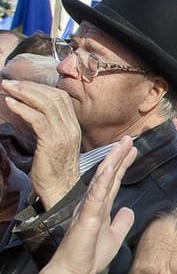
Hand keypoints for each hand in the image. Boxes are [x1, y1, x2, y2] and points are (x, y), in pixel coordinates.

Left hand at [1, 79, 82, 208]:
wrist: (60, 190)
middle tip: (9, 83)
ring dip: (24, 93)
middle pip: (54, 97)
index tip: (21, 86)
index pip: (60, 98)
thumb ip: (46, 127)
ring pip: (46, 104)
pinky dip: (22, 108)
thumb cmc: (53, 171)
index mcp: (73, 126)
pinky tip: (10, 104)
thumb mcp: (53, 144)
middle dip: (29, 87)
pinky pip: (38, 119)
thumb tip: (28, 111)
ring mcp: (64, 134)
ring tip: (7, 88)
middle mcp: (71, 127)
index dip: (40, 88)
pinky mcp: (52, 141)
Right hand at [12, 137, 136, 273]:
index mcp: (100, 207)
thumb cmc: (90, 256)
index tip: (132, 149)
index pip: (114, 181)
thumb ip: (121, 222)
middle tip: (129, 139)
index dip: (122, 164)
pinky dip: (102, 182)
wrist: (75, 273)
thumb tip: (129, 210)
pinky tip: (109, 169)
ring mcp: (89, 208)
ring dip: (112, 162)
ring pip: (102, 180)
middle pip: (109, 175)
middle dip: (119, 156)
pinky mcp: (87, 217)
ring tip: (122, 145)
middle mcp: (93, 203)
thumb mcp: (114, 236)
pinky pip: (95, 196)